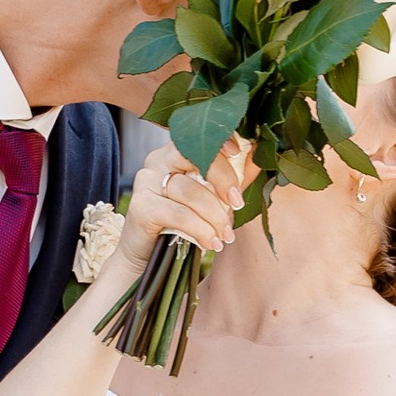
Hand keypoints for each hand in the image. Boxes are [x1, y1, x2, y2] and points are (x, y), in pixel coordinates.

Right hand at [108, 138, 250, 287]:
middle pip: (193, 156)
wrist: (147, 258)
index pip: (197, 138)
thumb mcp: (209, 201)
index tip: (238, 152)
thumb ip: (228, 183)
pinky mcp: (140, 207)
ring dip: (214, 215)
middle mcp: (157, 161)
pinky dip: (201, 230)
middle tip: (237, 204)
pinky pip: (180, 214)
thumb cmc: (181, 227)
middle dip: (223, 178)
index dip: (219, 140)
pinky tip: (211, 243)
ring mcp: (146, 182)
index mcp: (173, 154)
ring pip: (190, 190)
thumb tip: (255, 163)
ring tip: (225, 235)